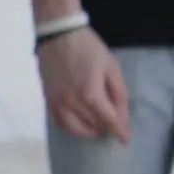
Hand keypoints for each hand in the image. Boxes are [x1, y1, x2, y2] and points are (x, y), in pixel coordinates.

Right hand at [38, 27, 129, 144]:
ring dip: (88, 130)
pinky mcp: (47, 98)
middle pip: (94, 126)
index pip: (110, 121)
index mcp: (91, 94)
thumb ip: (118, 94)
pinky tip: (77, 122)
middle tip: (113, 122)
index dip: (120, 132)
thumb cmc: (89, 48)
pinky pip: (58, 121)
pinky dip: (70, 126)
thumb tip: (121, 116)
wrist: (58, 34)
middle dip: (106, 127)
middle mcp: (72, 103)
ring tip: (96, 125)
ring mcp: (57, 102)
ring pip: (75, 128)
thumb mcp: (111, 67)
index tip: (126, 139)